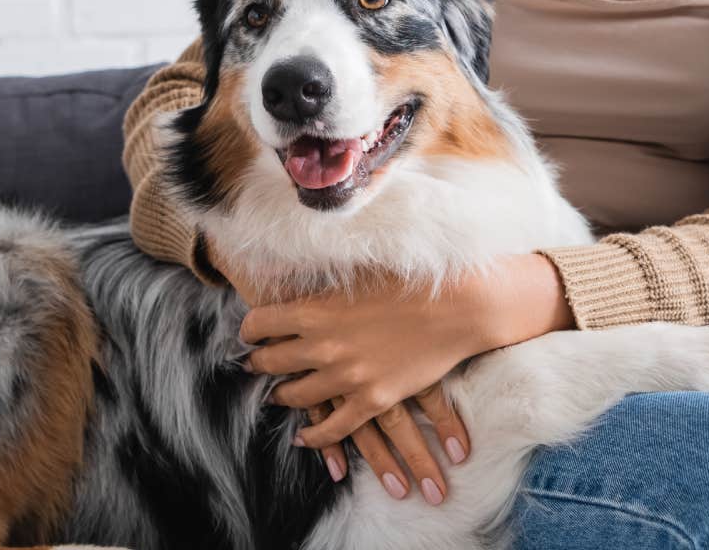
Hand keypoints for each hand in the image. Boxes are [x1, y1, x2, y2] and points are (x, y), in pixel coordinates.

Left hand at [203, 237, 395, 492]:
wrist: (458, 307)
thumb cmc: (410, 281)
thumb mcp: (355, 273)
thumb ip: (322, 281)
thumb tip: (292, 272)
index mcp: (314, 310)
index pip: (258, 323)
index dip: (249, 330)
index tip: (250, 334)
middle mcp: (322, 346)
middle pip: (270, 361)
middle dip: (258, 363)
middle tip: (256, 364)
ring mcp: (346, 377)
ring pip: (295, 396)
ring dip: (281, 396)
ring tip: (277, 395)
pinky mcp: (372, 400)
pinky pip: (332, 429)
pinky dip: (314, 436)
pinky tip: (302, 437)